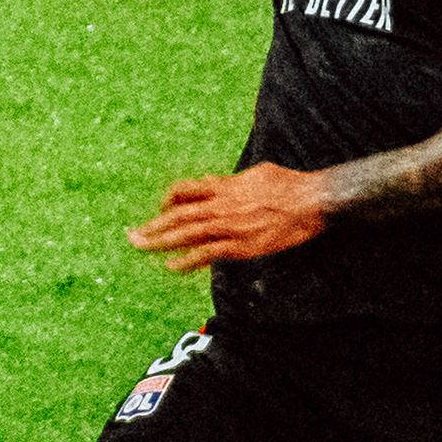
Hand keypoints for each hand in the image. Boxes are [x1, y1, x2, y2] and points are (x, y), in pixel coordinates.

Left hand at [127, 166, 328, 272]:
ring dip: (159, 242)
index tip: (159, 208)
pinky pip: (206, 254)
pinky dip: (187, 261)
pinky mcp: (240, 246)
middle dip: (151, 226)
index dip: (168, 200)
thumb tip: (214, 182)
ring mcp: (229, 227)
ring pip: (185, 234)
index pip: (186, 191)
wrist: (310, 202)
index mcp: (224, 187)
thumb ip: (231, 182)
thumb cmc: (288, 186)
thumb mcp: (256, 174)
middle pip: (177, 215)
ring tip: (140, 248)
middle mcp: (221, 206)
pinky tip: (172, 267)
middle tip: (131, 235)